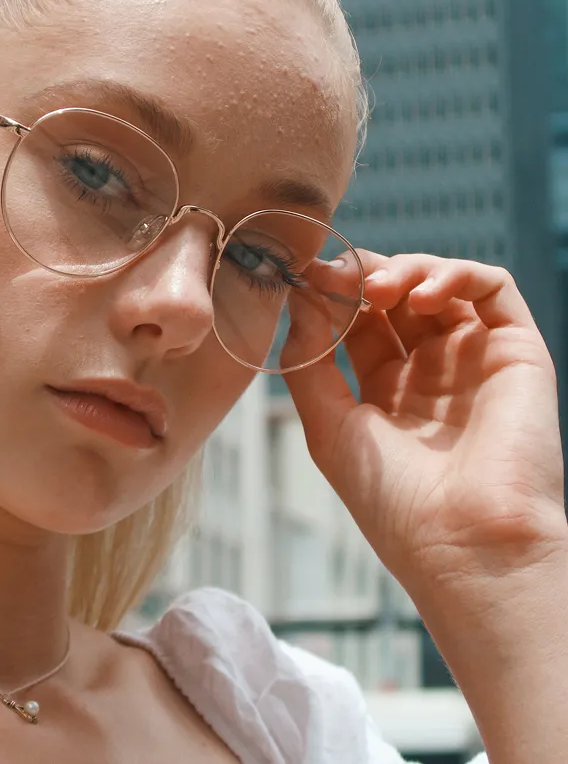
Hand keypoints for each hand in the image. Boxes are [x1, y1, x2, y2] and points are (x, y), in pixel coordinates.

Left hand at [286, 251, 567, 609]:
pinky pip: (494, 290)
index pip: (357, 319)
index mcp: (387, 389)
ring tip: (376, 289)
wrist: (466, 546)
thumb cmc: (394, 502)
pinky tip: (420, 295)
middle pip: (396, 294)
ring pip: (441, 283)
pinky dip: (455, 274)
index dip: (331, 294)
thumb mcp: (330, 427)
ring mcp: (474, 359)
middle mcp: (432, 370)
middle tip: (334, 273)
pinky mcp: (517, 353)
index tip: (302, 278)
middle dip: (361, 274)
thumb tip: (299, 300)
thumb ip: (309, 361)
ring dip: (403, 269)